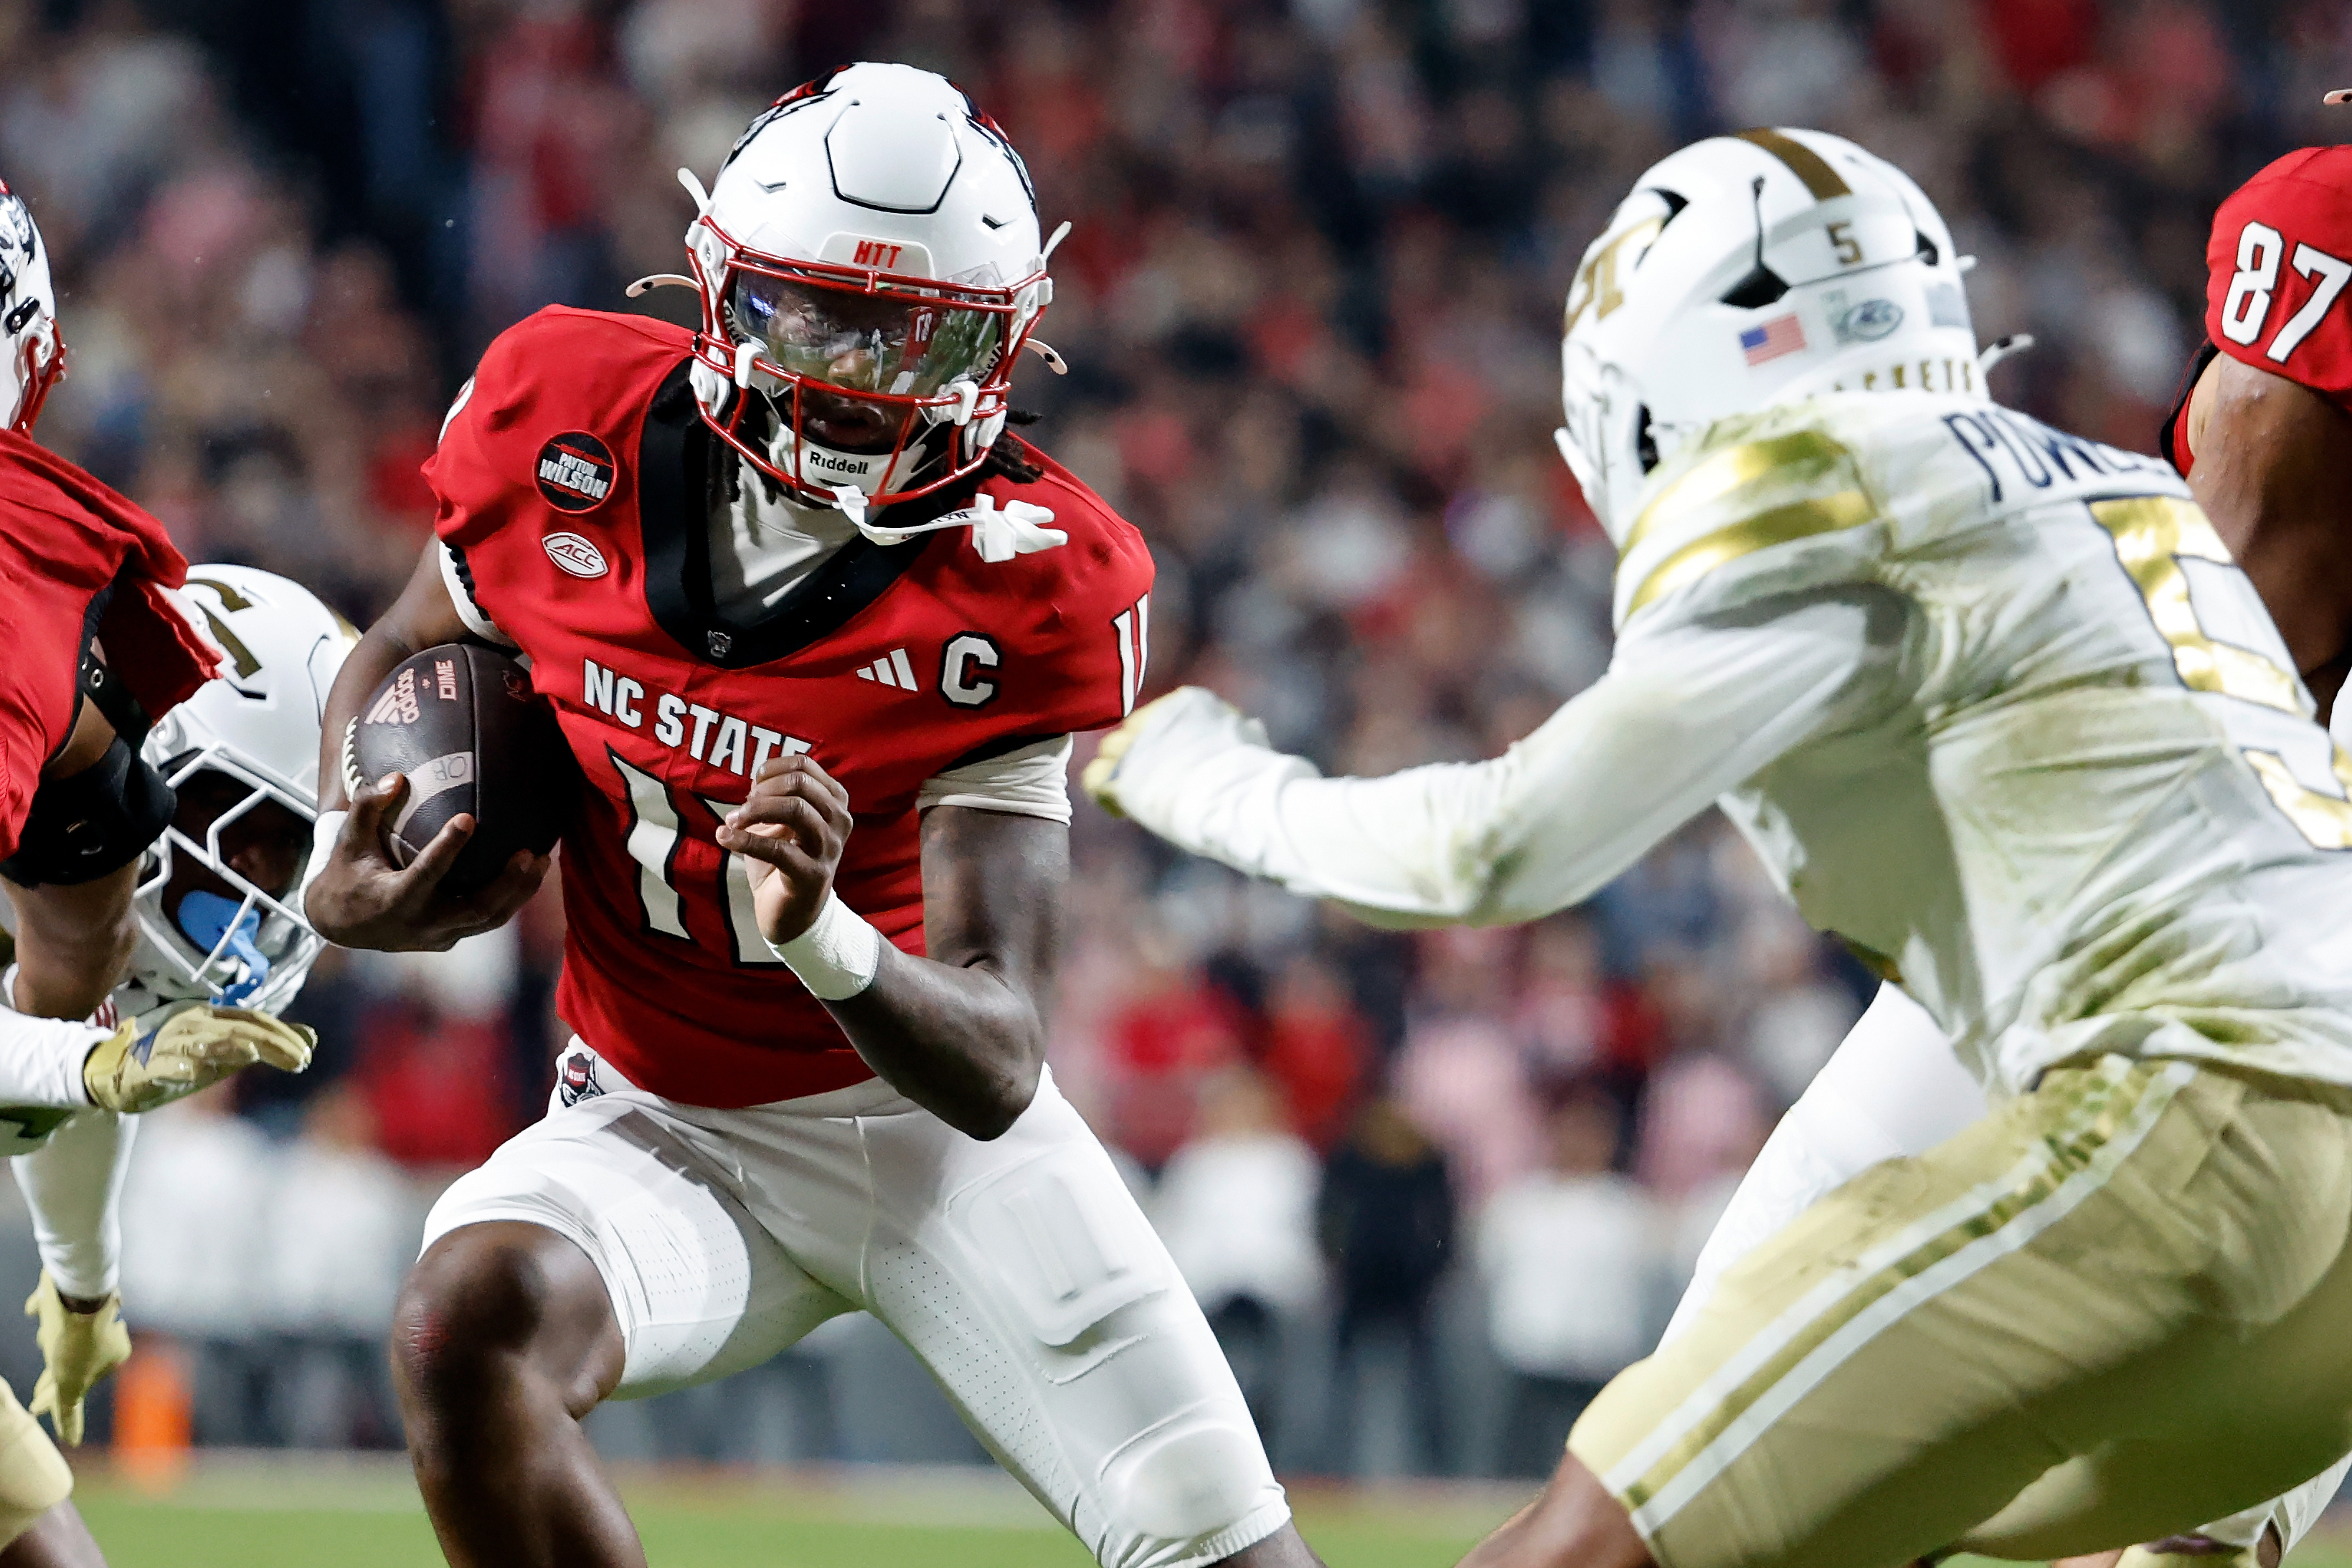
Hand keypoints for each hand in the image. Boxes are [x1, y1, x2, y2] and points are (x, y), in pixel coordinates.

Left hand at [24, 1272, 127, 1444]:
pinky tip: (32, 1310)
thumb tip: (72, 1441)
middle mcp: (105, 1334)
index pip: (78, 1386)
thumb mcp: (67, 1384)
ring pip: (65, 1334)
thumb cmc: (76, 1342)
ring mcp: (90, 1314)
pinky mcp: (73, 1295)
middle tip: (35, 1396)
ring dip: (50, 1341)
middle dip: (52, 1378)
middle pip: (71, 1362)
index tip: (35, 1410)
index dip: (55, 1401)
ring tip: (43, 1341)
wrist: (79, 1292)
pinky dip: (42, 1310)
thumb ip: (67, 1410)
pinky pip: (54, 1306)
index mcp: (112, 1356)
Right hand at [83, 1003, 315, 1112]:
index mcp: (212, 1018)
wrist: (121, 1075)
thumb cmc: (183, 1061)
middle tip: (299, 1060)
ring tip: (252, 1054)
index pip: (254, 1020)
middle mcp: (192, 1025)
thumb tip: (311, 1038)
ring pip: (201, 1043)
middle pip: (236, 1030)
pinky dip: (178, 1068)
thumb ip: (267, 1044)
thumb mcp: (229, 1054)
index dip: (282, 1034)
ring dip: (227, 1048)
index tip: (308, 1053)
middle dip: (269, 1043)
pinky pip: (162, 1066)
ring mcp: (168, 1045)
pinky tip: (193, 1074)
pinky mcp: (146, 1068)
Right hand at [302, 772, 549, 951]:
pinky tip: (530, 872)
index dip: (447, 849)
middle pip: (475, 909)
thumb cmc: (347, 875)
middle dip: (507, 883)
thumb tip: (397, 777)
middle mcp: (421, 925)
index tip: (467, 818)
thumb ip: (367, 807)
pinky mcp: (451, 939)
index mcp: (393, 900)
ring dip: (519, 892)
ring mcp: (439, 937)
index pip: (425, 874)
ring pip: (489, 919)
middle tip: (531, 852)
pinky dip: (510, 898)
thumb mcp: (349, 841)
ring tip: (543, 859)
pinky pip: (486, 920)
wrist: (343, 925)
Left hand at [715, 754, 852, 944]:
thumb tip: (754, 782)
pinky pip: (777, 849)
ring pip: (795, 809)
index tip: (751, 787)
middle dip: (762, 791)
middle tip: (742, 809)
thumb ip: (772, 797)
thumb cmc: (784, 861)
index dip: (770, 769)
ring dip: (755, 810)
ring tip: (733, 821)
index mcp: (834, 802)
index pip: (803, 765)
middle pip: (800, 783)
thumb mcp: (780, 822)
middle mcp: (839, 821)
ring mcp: (829, 848)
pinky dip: (744, 839)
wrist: (793, 913)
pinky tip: (724, 837)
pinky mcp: (813, 875)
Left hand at [1081, 686, 1261, 821]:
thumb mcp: (1245, 734)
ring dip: (1120, 771)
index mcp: (1185, 702)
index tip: (1173, 761)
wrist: (1239, 795)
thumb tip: (1241, 726)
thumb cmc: (1252, 772)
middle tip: (1151, 780)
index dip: (1161, 740)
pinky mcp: (1121, 776)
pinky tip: (1119, 809)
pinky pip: (1094, 779)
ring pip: (1110, 751)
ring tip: (1134, 796)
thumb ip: (1229, 726)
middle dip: (1137, 753)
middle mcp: (1154, 717)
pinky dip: (1103, 793)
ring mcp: (1134, 746)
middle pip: (1131, 730)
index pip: (1158, 716)